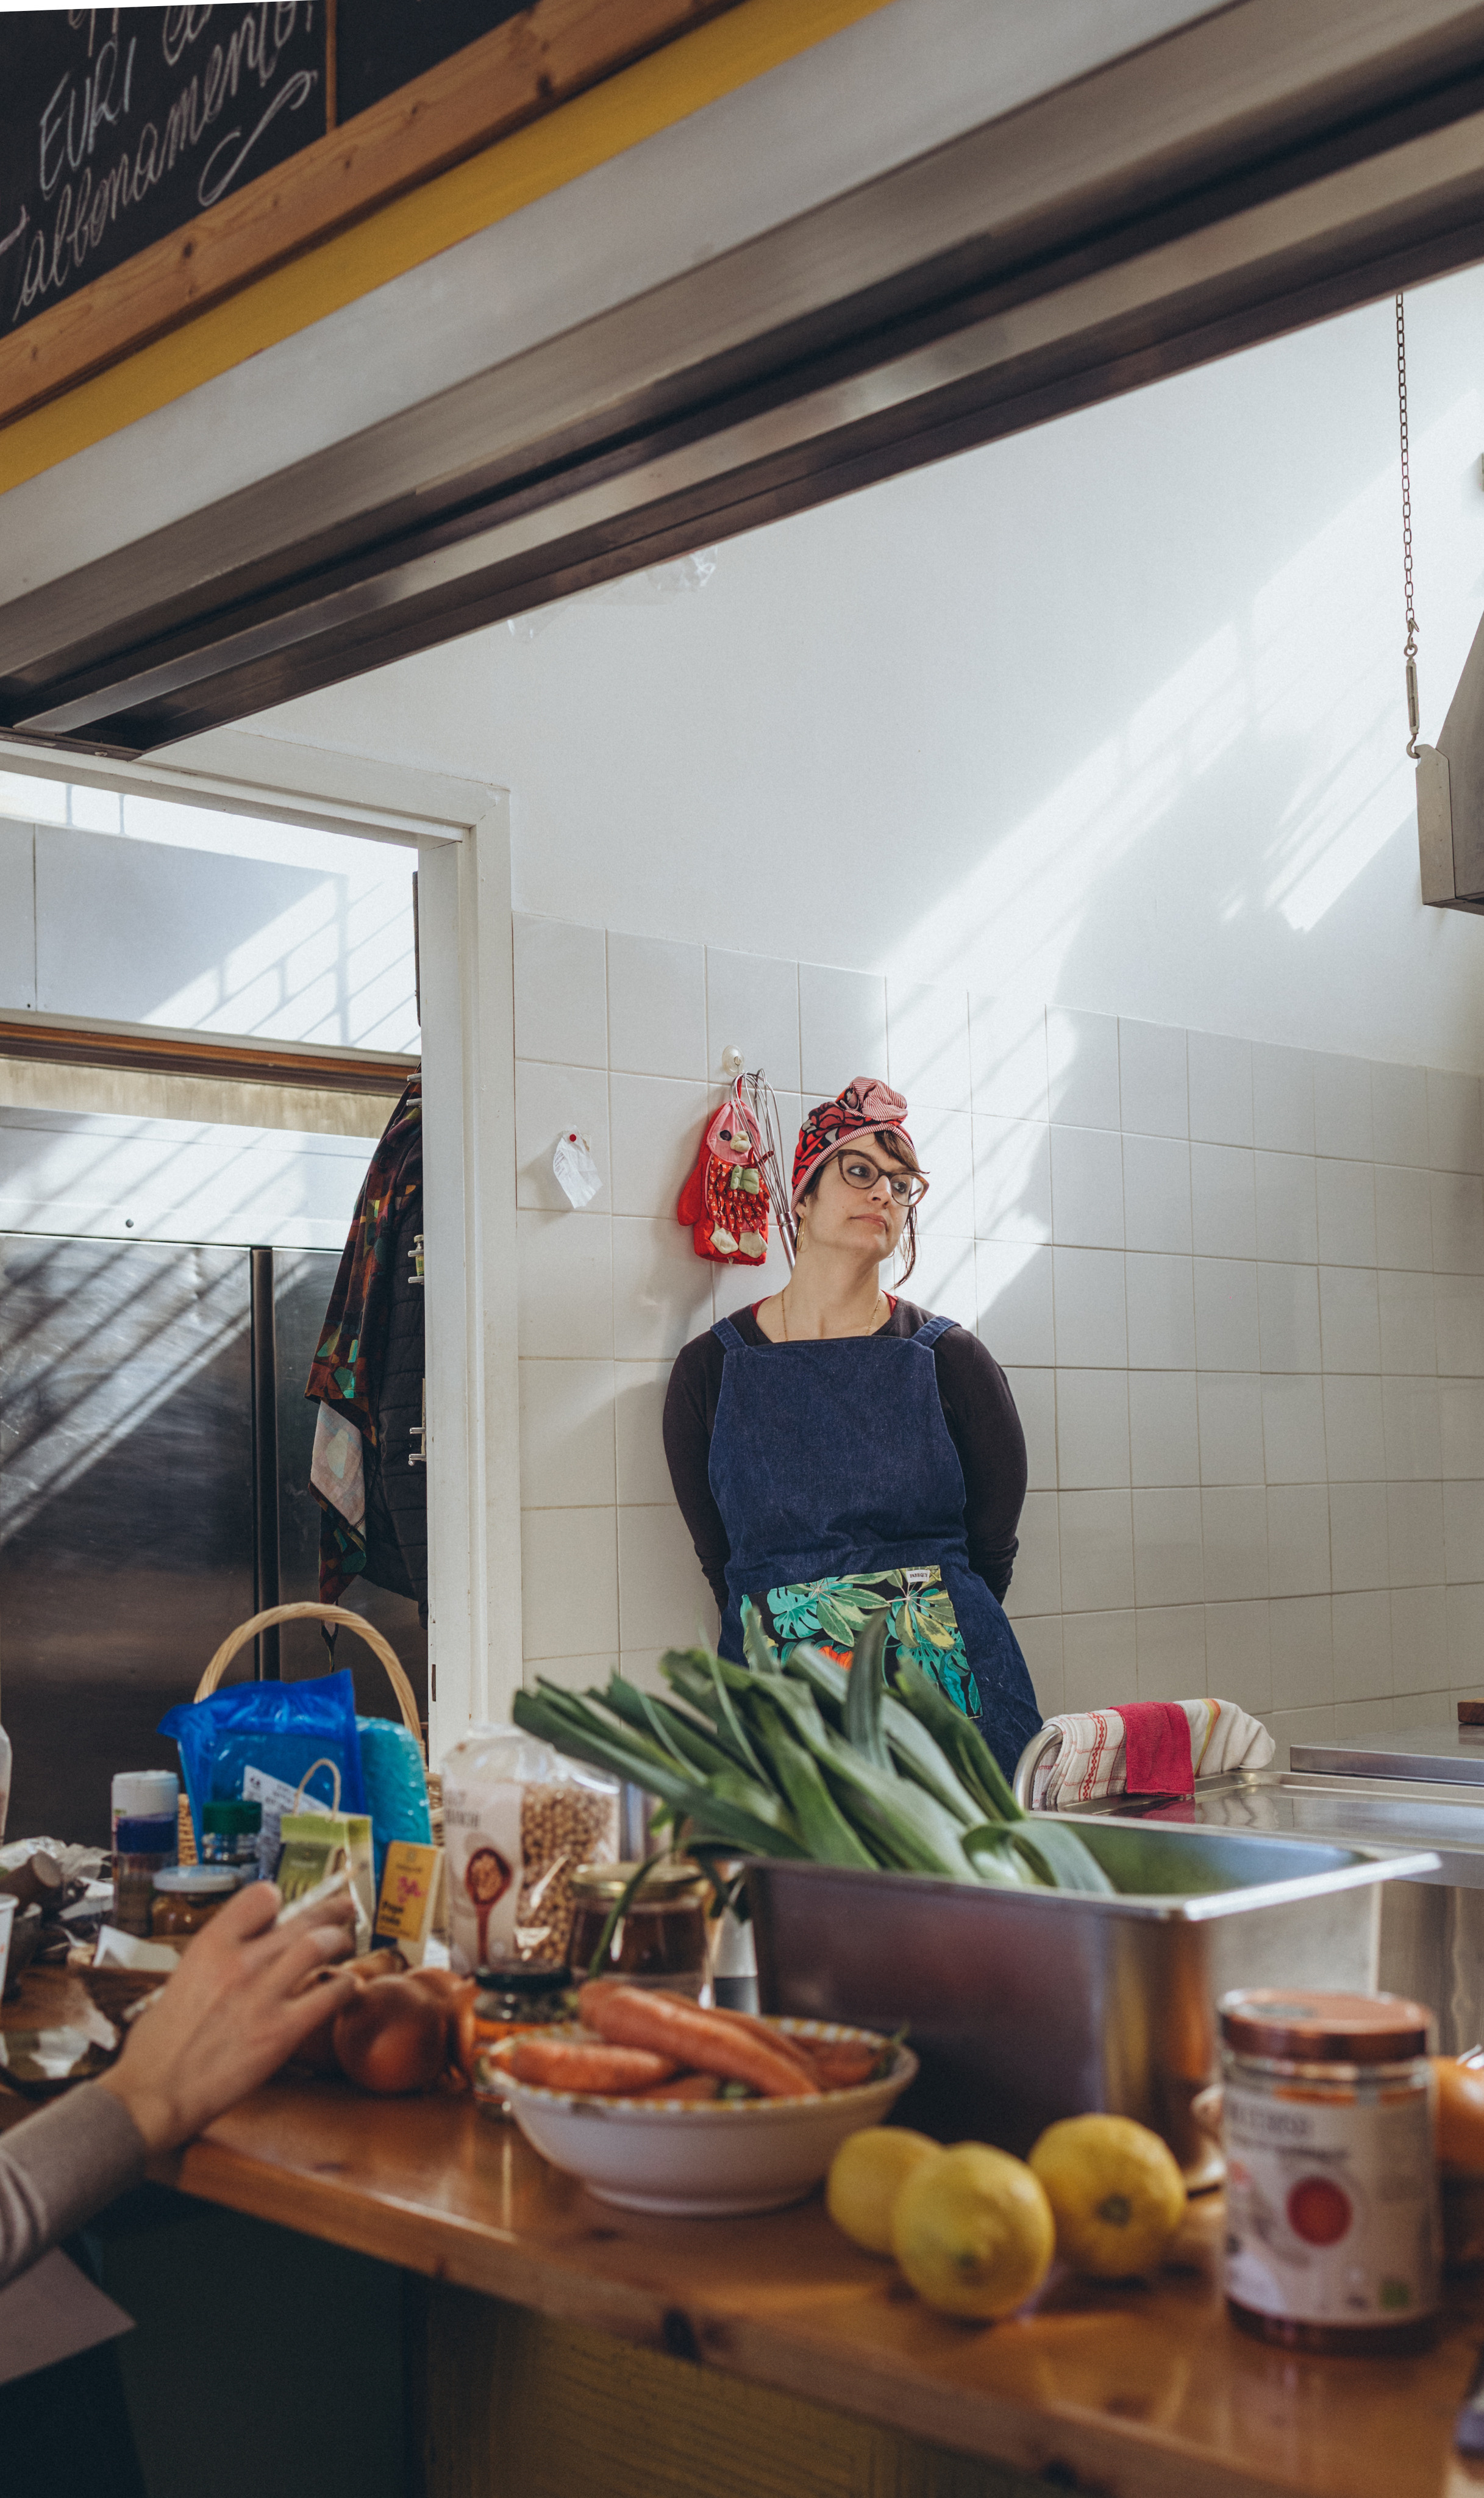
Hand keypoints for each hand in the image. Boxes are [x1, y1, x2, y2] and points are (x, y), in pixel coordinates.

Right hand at [98, 1879, 357, 2153]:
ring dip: (339, 1942)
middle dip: (330, 1911)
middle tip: (344, 1910)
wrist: (153, 2094)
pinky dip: (345, 1987)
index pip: (262, 1896)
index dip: (279, 1902)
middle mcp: (239, 1963)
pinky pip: (330, 1995)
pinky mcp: (281, 2032)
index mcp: (209, 1946)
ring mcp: (262, 1996)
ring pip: (320, 1945)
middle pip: (301, 1918)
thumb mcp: (180, 1981)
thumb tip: (239, 1951)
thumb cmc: (158, 2047)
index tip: (286, 1910)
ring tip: (344, 1946)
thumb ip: (214, 1960)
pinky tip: (346, 1990)